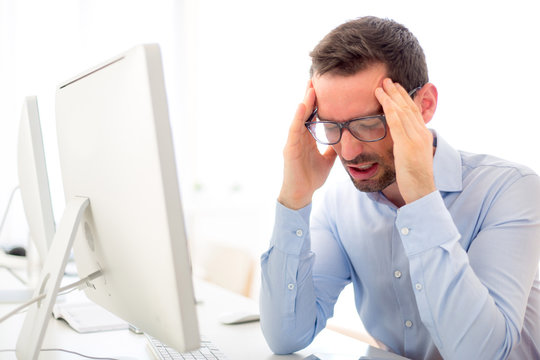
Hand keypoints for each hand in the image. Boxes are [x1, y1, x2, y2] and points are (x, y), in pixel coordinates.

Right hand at [278, 81, 336, 209]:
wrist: (300, 195)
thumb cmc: (310, 178)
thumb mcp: (327, 160)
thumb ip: (332, 149)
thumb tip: (343, 140)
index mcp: (306, 139)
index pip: (312, 116)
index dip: (317, 103)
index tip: (324, 88)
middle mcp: (298, 137)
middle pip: (304, 113)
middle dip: (309, 97)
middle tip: (315, 79)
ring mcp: (292, 143)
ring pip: (299, 118)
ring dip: (304, 103)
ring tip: (310, 88)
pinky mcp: (289, 150)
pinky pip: (294, 131)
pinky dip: (298, 118)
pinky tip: (303, 106)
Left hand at [375, 79, 435, 203]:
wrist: (422, 191)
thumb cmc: (415, 178)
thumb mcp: (411, 157)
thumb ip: (406, 146)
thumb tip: (399, 141)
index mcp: (423, 136)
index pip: (413, 112)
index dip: (404, 98)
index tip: (396, 88)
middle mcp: (421, 134)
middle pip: (408, 107)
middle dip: (397, 92)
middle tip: (387, 79)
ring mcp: (415, 138)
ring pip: (402, 111)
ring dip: (391, 95)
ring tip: (382, 84)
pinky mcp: (407, 145)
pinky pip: (396, 122)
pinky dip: (389, 108)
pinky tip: (382, 98)